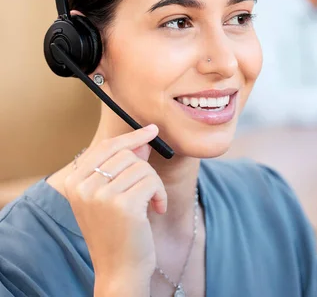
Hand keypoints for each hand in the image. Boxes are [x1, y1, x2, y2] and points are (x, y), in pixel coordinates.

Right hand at [64, 125, 166, 294]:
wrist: (119, 269)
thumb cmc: (118, 232)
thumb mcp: (111, 197)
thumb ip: (121, 168)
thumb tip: (143, 139)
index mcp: (73, 182)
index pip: (106, 147)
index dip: (131, 137)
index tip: (151, 130)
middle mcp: (82, 186)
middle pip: (126, 154)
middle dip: (145, 170)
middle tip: (149, 191)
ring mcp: (101, 195)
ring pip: (142, 167)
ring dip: (154, 185)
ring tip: (151, 204)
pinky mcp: (123, 204)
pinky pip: (152, 181)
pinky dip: (160, 194)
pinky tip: (157, 210)